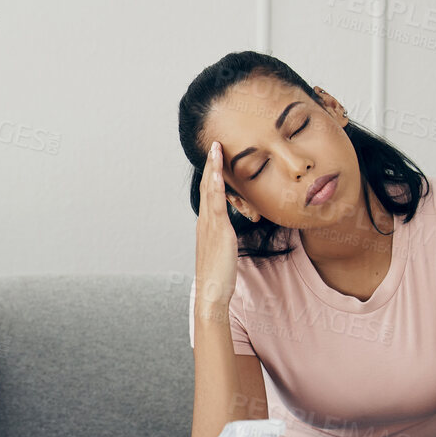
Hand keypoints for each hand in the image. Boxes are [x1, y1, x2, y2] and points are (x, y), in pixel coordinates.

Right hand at [194, 140, 239, 318]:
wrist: (211, 291)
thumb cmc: (219, 275)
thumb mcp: (224, 251)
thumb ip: (226, 238)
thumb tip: (231, 233)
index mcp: (206, 225)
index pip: (208, 194)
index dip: (211, 175)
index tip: (216, 158)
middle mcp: (204, 221)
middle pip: (206, 187)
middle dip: (210, 165)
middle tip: (215, 145)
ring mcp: (209, 225)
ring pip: (209, 191)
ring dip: (212, 168)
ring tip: (216, 149)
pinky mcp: (218, 231)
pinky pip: (216, 204)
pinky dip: (215, 186)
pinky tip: (217, 174)